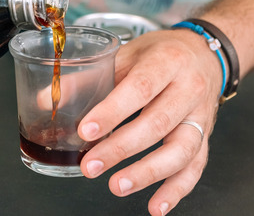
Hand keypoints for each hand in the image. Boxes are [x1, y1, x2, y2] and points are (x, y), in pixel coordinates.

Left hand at [77, 29, 222, 215]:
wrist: (205, 52)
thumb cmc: (161, 53)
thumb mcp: (125, 55)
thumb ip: (87, 78)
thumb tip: (47, 99)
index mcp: (166, 62)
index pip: (140, 88)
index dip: (112, 112)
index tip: (87, 131)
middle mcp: (189, 89)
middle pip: (157, 123)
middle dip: (121, 148)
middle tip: (90, 165)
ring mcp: (200, 116)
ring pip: (180, 150)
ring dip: (147, 173)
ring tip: (116, 185)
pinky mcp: (206, 136)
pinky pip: (195, 167)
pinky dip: (176, 190)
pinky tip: (155, 206)